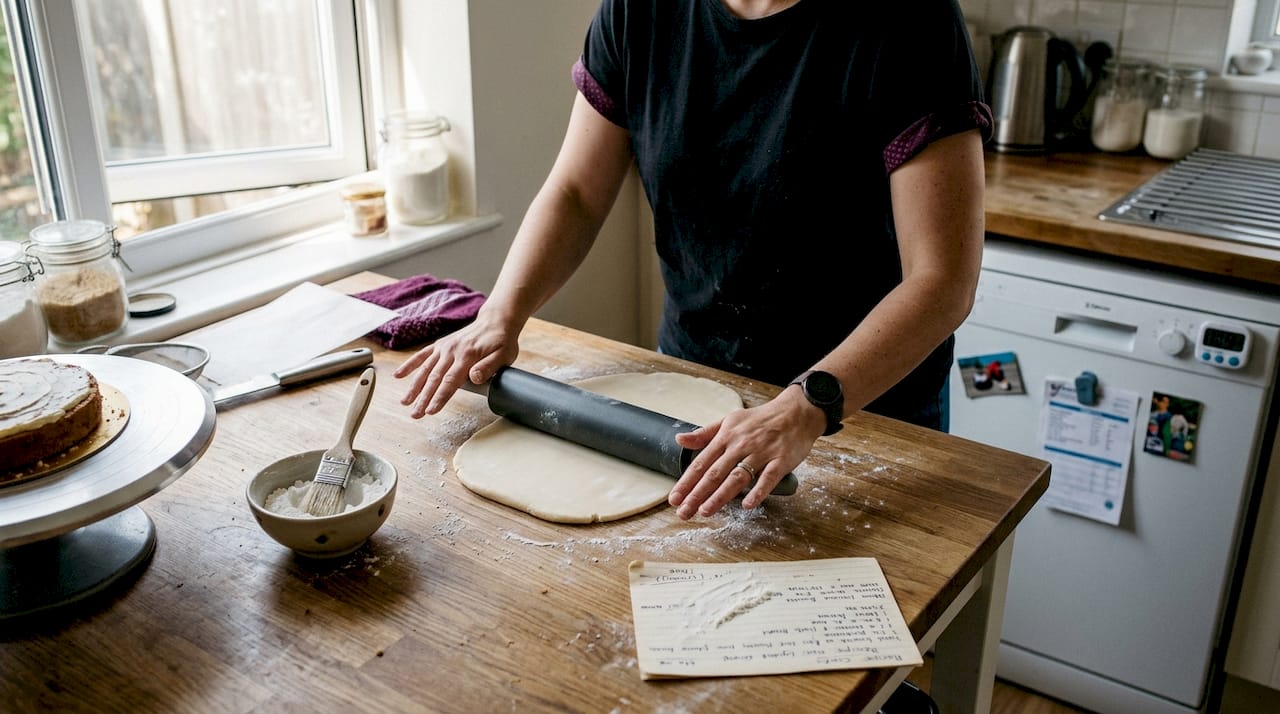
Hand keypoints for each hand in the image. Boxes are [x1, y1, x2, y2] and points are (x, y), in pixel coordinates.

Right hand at [394, 310, 520, 417]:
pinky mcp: (440, 345)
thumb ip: (488, 367)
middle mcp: (452, 351)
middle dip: (423, 398)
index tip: (430, 411)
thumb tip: (474, 378)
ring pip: (425, 369)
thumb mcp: (504, 355)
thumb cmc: (501, 341)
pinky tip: (398, 375)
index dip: (439, 397)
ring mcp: (444, 347)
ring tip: (404, 402)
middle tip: (415, 414)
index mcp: (467, 356)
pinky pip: (422, 355)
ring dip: (414, 386)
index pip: (450, 381)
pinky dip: (409, 365)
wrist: (495, 321)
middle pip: (435, 378)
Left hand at [668, 386, 824, 518]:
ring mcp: (761, 453)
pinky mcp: (781, 460)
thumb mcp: (729, 420)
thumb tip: (679, 439)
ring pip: (737, 477)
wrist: (796, 411)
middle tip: (684, 512)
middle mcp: (740, 445)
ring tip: (705, 511)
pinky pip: (768, 478)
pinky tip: (747, 505)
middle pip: (715, 473)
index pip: (701, 463)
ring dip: (720, 495)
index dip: (686, 482)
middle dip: (697, 494)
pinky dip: (758, 491)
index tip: (674, 498)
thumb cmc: (761, 419)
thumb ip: (704, 433)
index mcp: (726, 437)